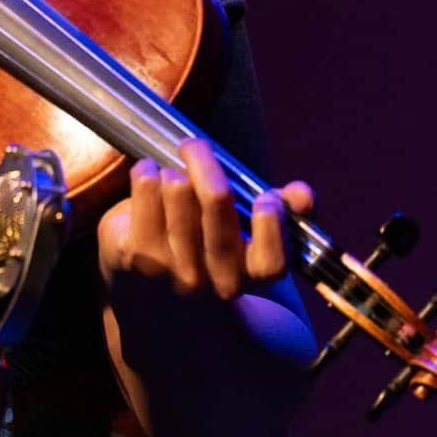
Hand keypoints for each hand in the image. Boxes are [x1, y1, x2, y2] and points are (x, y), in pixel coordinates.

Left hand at [97, 139, 310, 306]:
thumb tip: (302, 193)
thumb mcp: (252, 237)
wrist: (153, 292)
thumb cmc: (212, 250)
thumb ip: (285, 213)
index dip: (271, 228)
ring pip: (179, 201)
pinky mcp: (135, 257)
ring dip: (174, 174)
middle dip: (206, 166)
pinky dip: (146, 177)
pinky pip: (144, 204)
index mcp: (251, 277)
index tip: (266, 198)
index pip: (270, 264)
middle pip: (217, 211)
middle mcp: (213, 280)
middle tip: (196, 144)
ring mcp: (173, 271)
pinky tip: (147, 170)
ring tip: (171, 166)